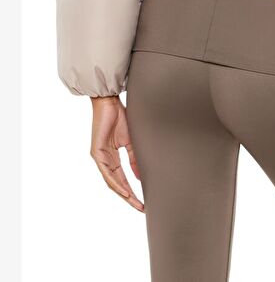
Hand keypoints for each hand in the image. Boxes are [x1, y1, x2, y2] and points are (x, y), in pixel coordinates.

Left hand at [90, 95, 143, 211]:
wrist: (108, 102)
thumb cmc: (119, 117)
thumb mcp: (131, 140)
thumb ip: (134, 158)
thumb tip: (140, 176)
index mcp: (112, 157)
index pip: (122, 178)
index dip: (132, 190)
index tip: (142, 200)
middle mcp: (104, 160)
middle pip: (117, 184)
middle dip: (129, 197)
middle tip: (140, 207)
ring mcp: (100, 158)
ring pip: (111, 181)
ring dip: (123, 194)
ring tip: (135, 203)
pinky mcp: (97, 153)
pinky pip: (107, 173)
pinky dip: (116, 183)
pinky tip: (124, 191)